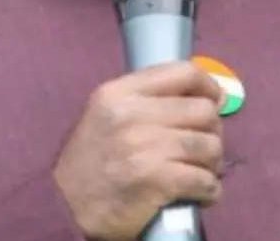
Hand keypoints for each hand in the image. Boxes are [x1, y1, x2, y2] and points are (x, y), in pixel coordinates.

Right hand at [53, 62, 225, 240]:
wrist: (64, 207)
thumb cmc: (91, 162)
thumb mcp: (106, 114)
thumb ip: (146, 99)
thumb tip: (203, 97)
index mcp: (120, 92)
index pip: (183, 72)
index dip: (208, 86)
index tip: (214, 101)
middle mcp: (132, 114)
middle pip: (203, 110)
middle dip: (213, 132)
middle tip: (204, 149)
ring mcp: (144, 147)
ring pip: (210, 145)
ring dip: (213, 163)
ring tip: (203, 173)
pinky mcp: (156, 180)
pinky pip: (205, 180)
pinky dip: (210, 190)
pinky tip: (202, 194)